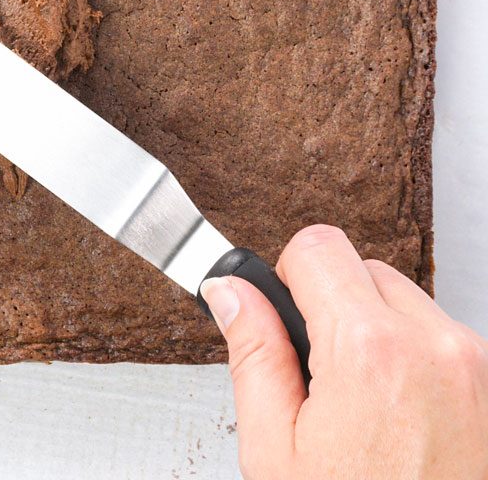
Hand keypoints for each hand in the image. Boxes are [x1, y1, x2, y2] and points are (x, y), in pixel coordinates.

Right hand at [201, 224, 487, 478]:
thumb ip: (253, 354)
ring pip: (403, 300)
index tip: (278, 312)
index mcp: (368, 350)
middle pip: (362, 267)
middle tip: (313, 373)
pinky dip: (409, 357)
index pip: (317, 246)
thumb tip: (231, 293)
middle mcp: (433, 345)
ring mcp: (473, 364)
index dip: (284, 275)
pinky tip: (393, 415)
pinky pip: (437, 337)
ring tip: (357, 404)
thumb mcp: (276, 449)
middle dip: (330, 304)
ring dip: (372, 330)